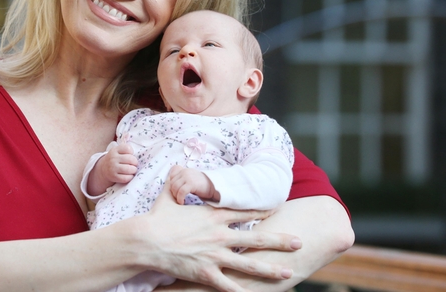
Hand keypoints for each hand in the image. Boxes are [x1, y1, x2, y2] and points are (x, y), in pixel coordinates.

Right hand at [98, 141, 138, 183]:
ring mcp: (112, 168)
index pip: (128, 149)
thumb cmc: (115, 160)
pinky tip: (129, 175)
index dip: (132, 152)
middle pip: (131, 159)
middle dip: (135, 163)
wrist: (103, 169)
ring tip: (133, 170)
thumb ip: (126, 150)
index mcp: (115, 150)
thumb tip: (138, 156)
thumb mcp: (117, 151)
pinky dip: (130, 177)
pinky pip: (126, 178)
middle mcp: (113, 158)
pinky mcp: (113, 177)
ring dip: (134, 170)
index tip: (130, 155)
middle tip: (134, 164)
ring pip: (129, 169)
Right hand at [134, 186, 299, 291]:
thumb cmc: (156, 218)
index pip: (245, 212)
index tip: (278, 209)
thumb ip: (176, 182)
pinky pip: (228, 285)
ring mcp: (214, 255)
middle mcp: (220, 235)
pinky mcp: (205, 273)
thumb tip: (175, 166)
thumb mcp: (169, 196)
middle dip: (280, 241)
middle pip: (257, 238)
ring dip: (271, 268)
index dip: (263, 211)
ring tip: (290, 272)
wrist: (146, 239)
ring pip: (250, 264)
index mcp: (214, 216)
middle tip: (299, 242)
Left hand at [168, 165, 218, 203]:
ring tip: (180, 200)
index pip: (172, 177)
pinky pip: (181, 191)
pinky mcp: (191, 183)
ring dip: (176, 196)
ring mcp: (188, 177)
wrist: (214, 186)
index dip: (172, 186)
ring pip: (175, 187)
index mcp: (184, 170)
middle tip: (178, 198)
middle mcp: (185, 172)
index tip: (177, 192)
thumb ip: (182, 179)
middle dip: (174, 192)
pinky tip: (182, 202)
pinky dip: (180, 198)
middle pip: (172, 183)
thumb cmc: (202, 185)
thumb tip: (172, 186)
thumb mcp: (190, 179)